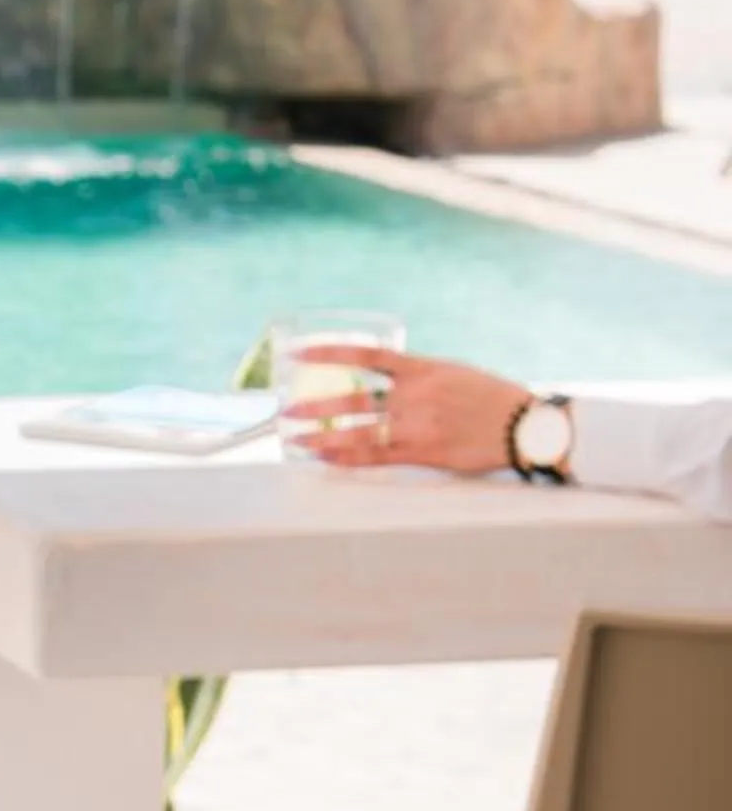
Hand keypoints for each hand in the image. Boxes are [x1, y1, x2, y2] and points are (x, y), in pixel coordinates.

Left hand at [284, 349, 530, 474]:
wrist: (524, 425)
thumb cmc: (490, 397)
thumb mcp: (452, 372)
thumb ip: (416, 375)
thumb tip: (381, 379)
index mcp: (422, 368)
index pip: (367, 354)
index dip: (330, 352)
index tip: (299, 353)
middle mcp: (415, 395)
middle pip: (353, 398)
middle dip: (315, 405)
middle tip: (286, 410)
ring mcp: (417, 425)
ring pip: (358, 431)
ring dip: (323, 436)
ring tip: (296, 439)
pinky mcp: (423, 452)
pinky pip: (376, 456)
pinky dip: (347, 457)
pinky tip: (326, 458)